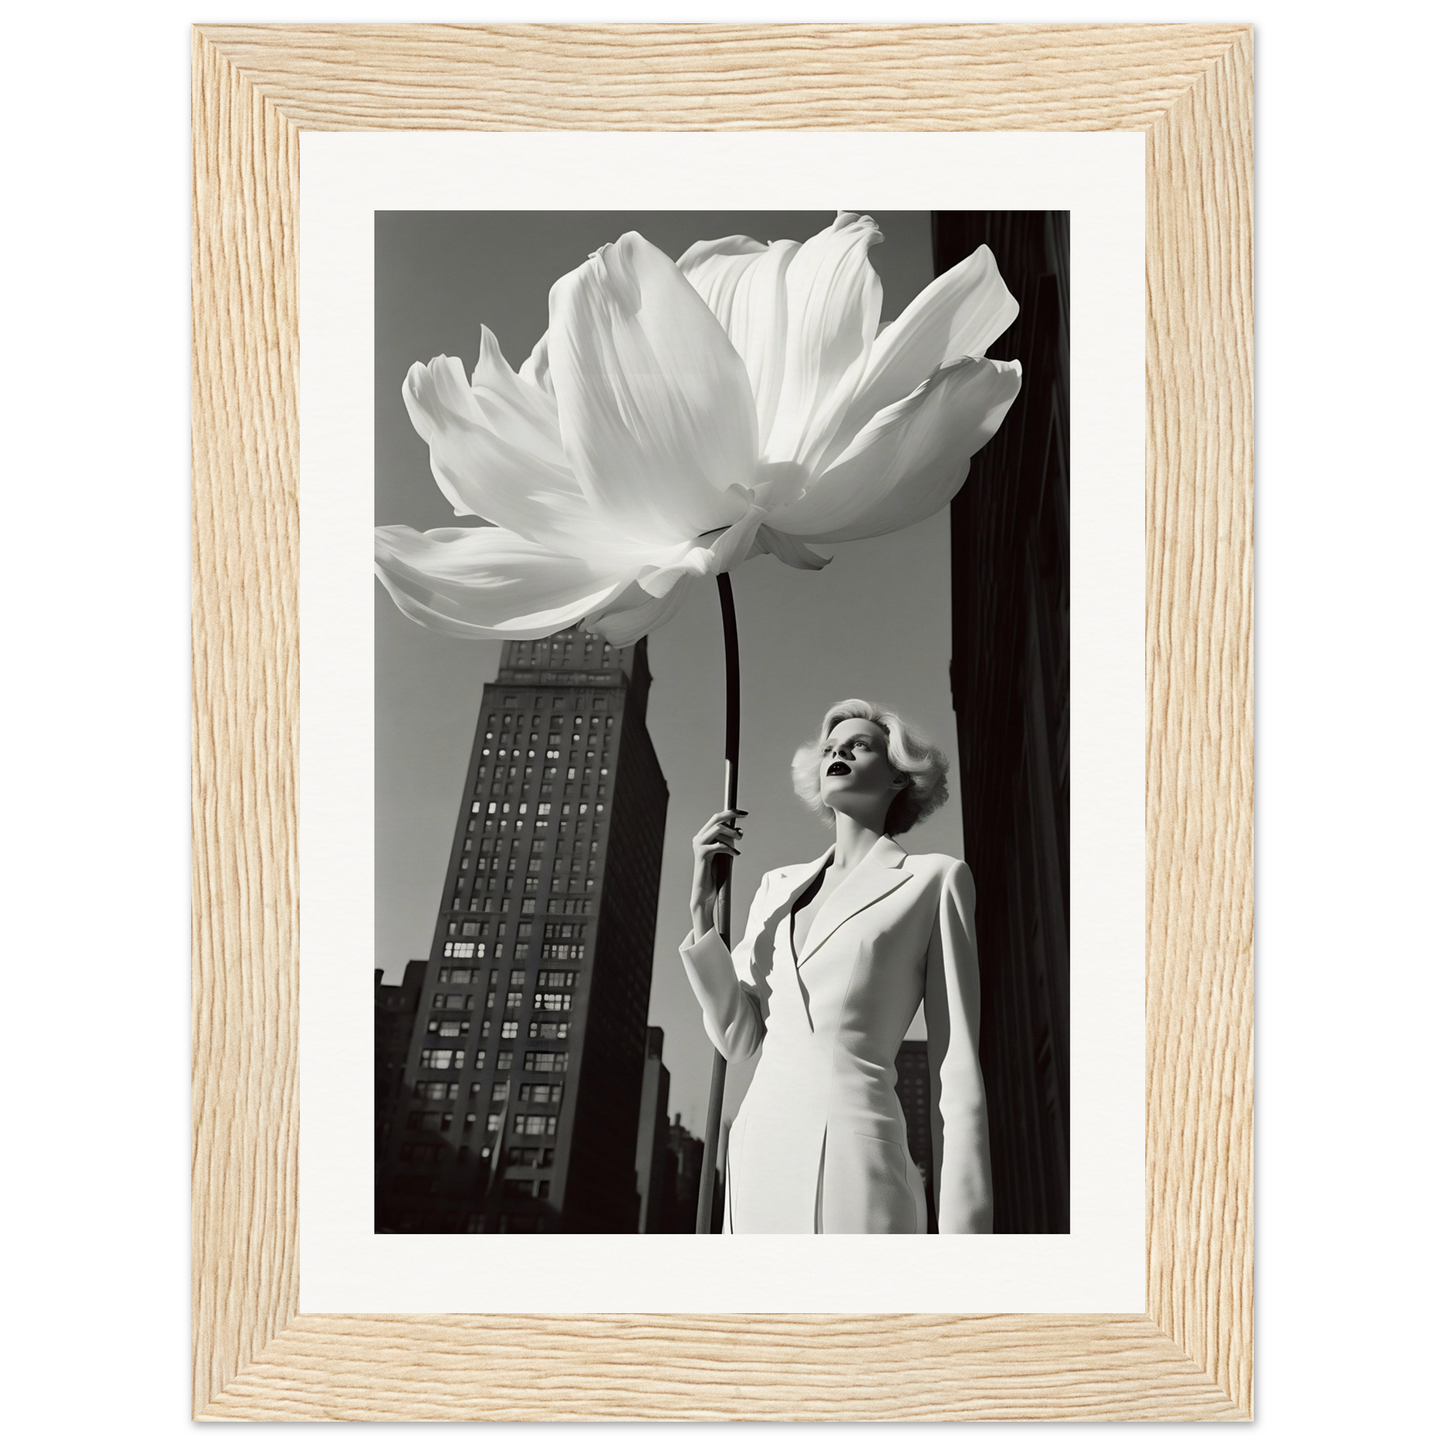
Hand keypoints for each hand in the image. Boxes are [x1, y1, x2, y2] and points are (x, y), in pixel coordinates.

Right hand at [690, 808, 746, 938]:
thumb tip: (739, 832)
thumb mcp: (724, 854)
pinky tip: (736, 854)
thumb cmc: (715, 874)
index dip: (730, 813)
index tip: (744, 813)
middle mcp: (698, 838)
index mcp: (703, 836)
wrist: (705, 893)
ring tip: (739, 841)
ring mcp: (698, 845)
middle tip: (745, 816)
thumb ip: (728, 842)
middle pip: (715, 819)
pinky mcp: (701, 854)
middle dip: (731, 815)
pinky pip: (719, 844)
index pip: (716, 818)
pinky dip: (730, 848)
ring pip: (718, 829)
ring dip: (732, 833)